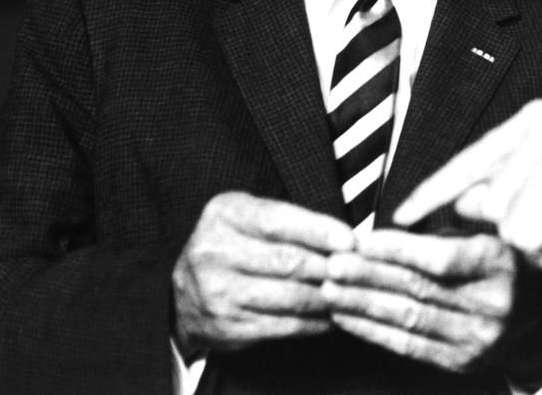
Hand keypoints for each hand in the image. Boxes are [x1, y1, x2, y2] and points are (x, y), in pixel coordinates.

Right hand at [172, 191, 355, 354]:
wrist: (182, 294)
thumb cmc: (233, 245)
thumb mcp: (250, 217)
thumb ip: (291, 220)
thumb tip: (347, 238)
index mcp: (224, 215)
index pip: (277, 222)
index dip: (318, 231)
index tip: (349, 240)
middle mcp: (214, 253)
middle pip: (288, 261)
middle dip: (330, 266)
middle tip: (359, 269)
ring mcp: (217, 293)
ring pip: (290, 297)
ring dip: (328, 297)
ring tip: (351, 292)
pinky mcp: (227, 327)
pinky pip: (283, 326)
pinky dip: (315, 323)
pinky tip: (332, 316)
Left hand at [321, 230, 516, 372]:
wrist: (533, 321)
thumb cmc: (502, 265)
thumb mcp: (492, 231)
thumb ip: (455, 220)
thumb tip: (404, 215)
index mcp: (501, 264)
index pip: (442, 259)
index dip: (399, 250)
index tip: (363, 240)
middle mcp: (493, 305)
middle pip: (419, 288)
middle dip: (369, 275)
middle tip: (334, 262)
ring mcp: (478, 338)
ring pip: (408, 318)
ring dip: (362, 303)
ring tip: (331, 287)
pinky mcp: (461, 362)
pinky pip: (408, 345)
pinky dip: (372, 330)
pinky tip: (347, 316)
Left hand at [394, 99, 541, 267]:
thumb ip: (506, 184)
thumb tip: (459, 206)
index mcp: (535, 118)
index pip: (468, 159)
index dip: (431, 192)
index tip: (399, 216)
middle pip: (485, 202)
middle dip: (515, 228)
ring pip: (505, 225)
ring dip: (538, 242)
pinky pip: (529, 240)